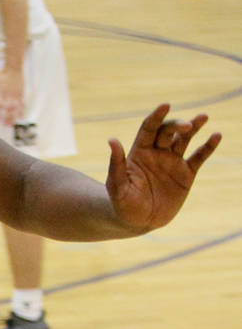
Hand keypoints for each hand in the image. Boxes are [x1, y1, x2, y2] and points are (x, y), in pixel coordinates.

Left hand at [0, 67, 23, 126]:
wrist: (14, 66)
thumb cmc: (2, 72)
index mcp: (1, 91)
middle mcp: (9, 93)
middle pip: (8, 108)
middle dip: (6, 117)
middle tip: (3, 126)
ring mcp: (16, 94)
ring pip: (16, 107)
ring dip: (14, 116)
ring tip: (11, 124)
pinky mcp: (22, 93)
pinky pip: (23, 103)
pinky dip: (22, 110)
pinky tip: (21, 117)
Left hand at [106, 104, 220, 231]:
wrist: (138, 222)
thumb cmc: (122, 204)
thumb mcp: (117, 186)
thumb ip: (116, 164)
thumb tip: (112, 140)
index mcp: (139, 152)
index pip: (148, 128)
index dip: (156, 116)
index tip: (165, 105)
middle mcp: (157, 152)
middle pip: (168, 131)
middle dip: (177, 125)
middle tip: (186, 126)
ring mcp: (173, 161)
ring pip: (185, 139)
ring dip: (195, 127)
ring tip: (203, 117)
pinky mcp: (186, 173)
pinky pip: (199, 156)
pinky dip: (208, 146)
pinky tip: (216, 136)